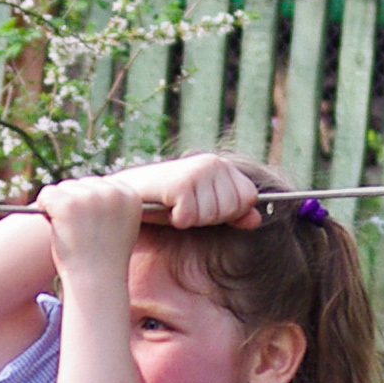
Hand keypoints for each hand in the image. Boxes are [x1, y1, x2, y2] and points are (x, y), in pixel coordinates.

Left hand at [35, 175, 147, 270]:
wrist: (95, 284)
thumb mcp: (118, 227)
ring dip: (59, 208)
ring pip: (62, 188)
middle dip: (73, 204)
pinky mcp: (68, 204)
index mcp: (130, 195)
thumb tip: (93, 186)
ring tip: (72, 234)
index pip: (99, 184)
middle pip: (80, 184)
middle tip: (80, 233)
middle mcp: (113, 191)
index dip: (88, 205)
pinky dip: (44, 208)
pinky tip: (55, 227)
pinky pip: (46, 194)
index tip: (92, 227)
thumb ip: (111, 204)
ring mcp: (90, 196)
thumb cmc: (103, 261)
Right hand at [107, 151, 265, 229]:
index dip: (229, 212)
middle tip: (186, 207)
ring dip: (190, 219)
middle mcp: (212, 162)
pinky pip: (190, 217)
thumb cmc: (165, 201)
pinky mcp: (179, 183)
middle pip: (232, 209)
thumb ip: (231, 214)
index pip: (249, 198)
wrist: (128, 192)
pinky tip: (165, 208)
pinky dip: (176, 219)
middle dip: (208, 218)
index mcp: (221, 165)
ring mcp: (197, 171)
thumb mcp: (203, 209)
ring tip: (174, 206)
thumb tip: (256, 219)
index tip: (203, 207)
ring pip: (212, 215)